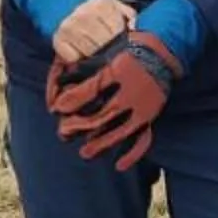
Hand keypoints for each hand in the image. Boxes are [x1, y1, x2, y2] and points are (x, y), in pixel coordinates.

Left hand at [47, 28, 182, 170]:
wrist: (161, 51)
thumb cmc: (128, 51)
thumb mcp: (106, 56)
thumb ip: (85, 72)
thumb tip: (60, 84)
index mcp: (119, 75)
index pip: (91, 91)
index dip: (72, 101)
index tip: (56, 109)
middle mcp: (131, 93)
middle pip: (103, 116)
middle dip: (80, 126)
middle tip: (63, 133)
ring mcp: (143, 108)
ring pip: (121, 132)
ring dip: (102, 144)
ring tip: (84, 153)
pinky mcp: (151, 116)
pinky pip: (144, 138)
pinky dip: (132, 154)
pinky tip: (119, 166)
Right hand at [50, 0, 133, 65]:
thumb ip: (126, 12)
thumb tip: (136, 29)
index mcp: (101, 5)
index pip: (117, 32)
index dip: (119, 38)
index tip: (117, 39)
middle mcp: (85, 17)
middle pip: (105, 46)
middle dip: (108, 49)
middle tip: (106, 48)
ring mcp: (70, 29)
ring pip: (90, 54)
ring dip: (93, 55)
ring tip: (94, 49)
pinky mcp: (57, 40)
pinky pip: (74, 59)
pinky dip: (78, 58)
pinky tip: (79, 50)